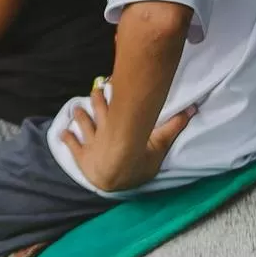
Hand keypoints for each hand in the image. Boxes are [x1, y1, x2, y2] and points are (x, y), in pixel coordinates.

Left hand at [58, 78, 194, 191]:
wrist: (114, 173)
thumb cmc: (138, 161)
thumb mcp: (159, 144)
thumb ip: (174, 126)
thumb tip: (192, 110)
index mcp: (121, 124)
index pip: (118, 105)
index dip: (114, 94)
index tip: (111, 83)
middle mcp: (105, 128)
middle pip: (98, 109)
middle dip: (96, 99)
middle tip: (96, 91)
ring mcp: (91, 143)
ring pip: (84, 123)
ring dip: (80, 114)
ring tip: (77, 108)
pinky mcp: (81, 156)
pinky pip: (72, 145)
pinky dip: (67, 138)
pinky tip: (63, 133)